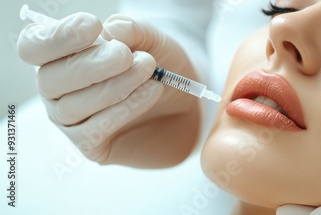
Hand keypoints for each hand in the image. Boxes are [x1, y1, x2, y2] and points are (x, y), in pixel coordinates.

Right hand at [18, 13, 199, 166]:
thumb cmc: (159, 69)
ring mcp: (71, 121)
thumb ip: (133, 32)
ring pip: (73, 106)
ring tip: (147, 69)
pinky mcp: (91, 145)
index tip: (92, 26)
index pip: (34, 47)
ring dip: (112, 86)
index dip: (57, 37)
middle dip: (89, 64)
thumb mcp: (153, 43)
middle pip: (50, 79)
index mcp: (61, 57)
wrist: (185, 106)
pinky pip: (94, 130)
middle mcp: (58, 90)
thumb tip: (113, 28)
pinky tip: (150, 92)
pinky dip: (123, 109)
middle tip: (125, 55)